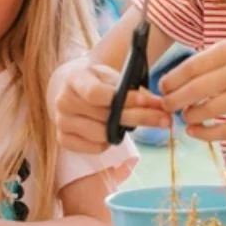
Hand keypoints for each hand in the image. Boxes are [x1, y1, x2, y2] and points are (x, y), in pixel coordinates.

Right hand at [54, 59, 168, 153]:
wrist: (76, 91)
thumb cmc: (99, 82)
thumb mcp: (114, 77)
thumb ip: (134, 90)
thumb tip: (159, 105)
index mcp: (74, 79)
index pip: (96, 93)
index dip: (123, 98)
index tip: (145, 100)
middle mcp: (63, 101)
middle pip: (104, 116)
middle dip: (138, 117)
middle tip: (164, 119)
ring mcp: (61, 122)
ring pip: (101, 134)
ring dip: (122, 131)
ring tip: (135, 124)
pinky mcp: (64, 140)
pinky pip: (94, 148)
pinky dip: (108, 143)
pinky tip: (113, 133)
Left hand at [157, 41, 225, 141]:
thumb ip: (201, 65)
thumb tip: (168, 86)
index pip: (192, 67)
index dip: (172, 80)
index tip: (162, 88)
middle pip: (198, 89)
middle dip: (175, 100)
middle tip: (166, 105)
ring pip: (211, 110)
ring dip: (190, 115)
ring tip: (184, 115)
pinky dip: (206, 134)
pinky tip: (194, 131)